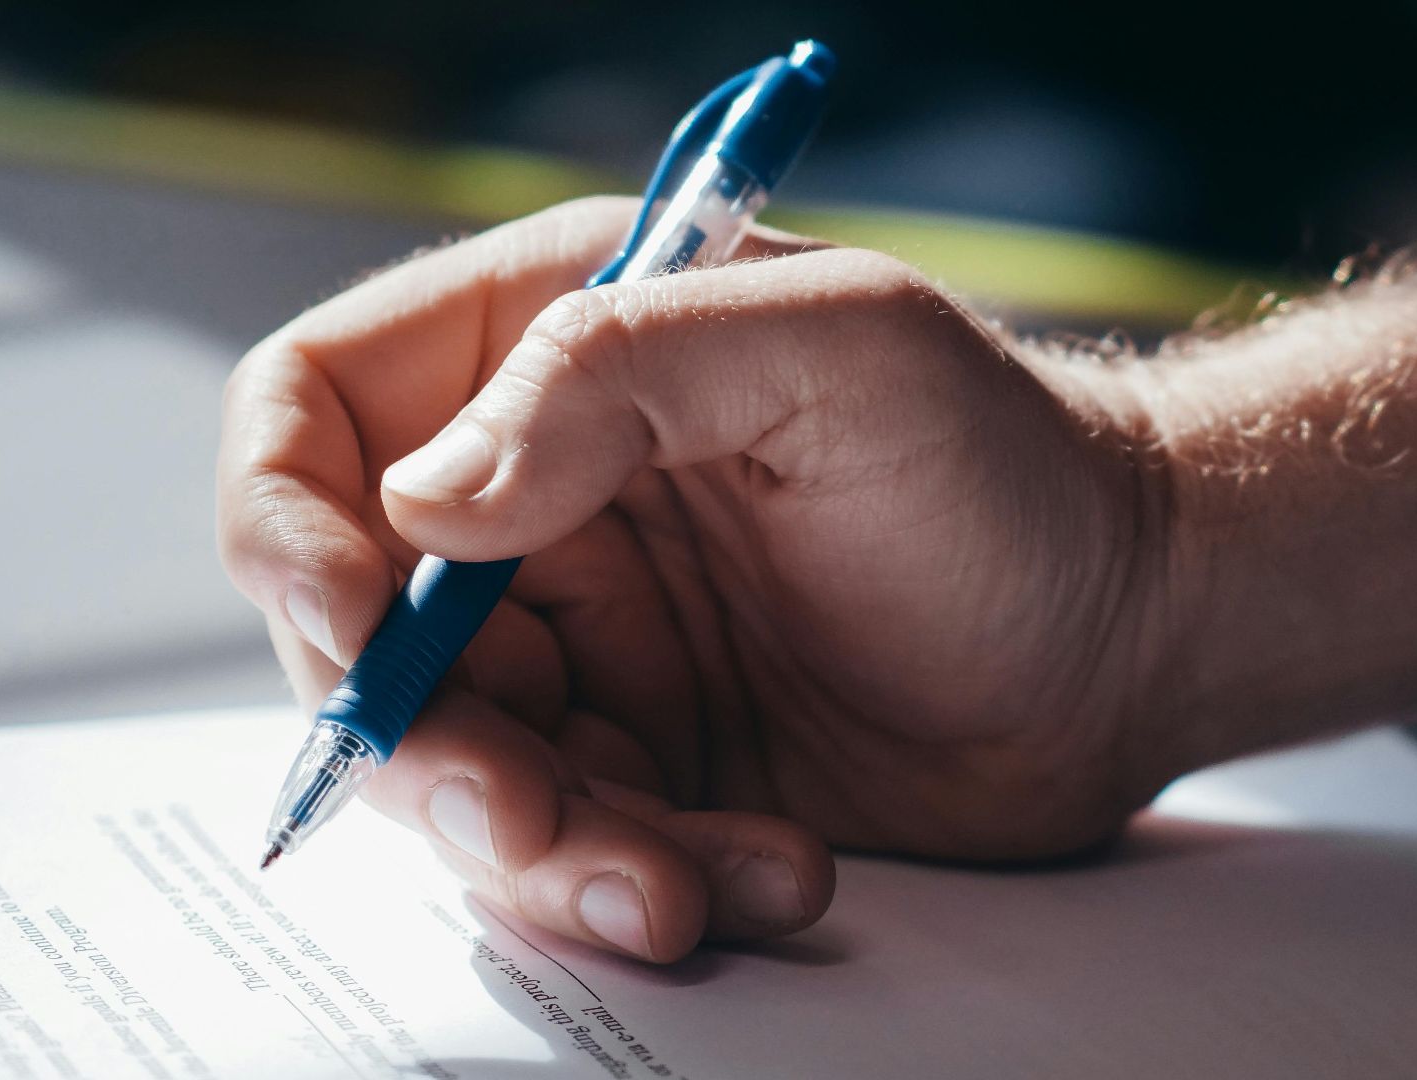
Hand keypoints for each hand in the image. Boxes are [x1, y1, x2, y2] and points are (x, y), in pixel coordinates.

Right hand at [217, 198, 1176, 961]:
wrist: (1130, 630)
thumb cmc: (1010, 464)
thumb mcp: (839, 355)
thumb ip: (618, 373)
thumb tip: (426, 500)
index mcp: (556, 351)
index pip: (319, 408)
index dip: (287, 522)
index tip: (357, 632)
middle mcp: (544, 495)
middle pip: (358, 628)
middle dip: (422, 747)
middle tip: (527, 819)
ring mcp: (590, 639)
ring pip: (455, 766)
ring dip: (539, 851)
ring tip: (674, 887)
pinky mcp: (646, 756)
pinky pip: (569, 845)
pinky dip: (640, 883)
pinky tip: (767, 870)